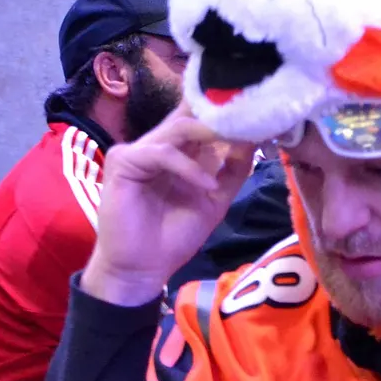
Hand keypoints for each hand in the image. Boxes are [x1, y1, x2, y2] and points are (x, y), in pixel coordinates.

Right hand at [80, 102, 256, 306]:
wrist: (142, 269)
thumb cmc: (173, 237)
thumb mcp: (215, 201)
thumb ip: (233, 171)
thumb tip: (254, 140)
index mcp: (178, 152)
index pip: (199, 118)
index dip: (225, 111)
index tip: (258, 111)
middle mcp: (158, 145)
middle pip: (190, 114)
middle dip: (223, 115)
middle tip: (252, 116)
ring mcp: (138, 150)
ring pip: (179, 128)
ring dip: (211, 134)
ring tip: (238, 143)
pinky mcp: (123, 162)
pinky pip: (162, 153)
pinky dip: (189, 168)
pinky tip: (207, 184)